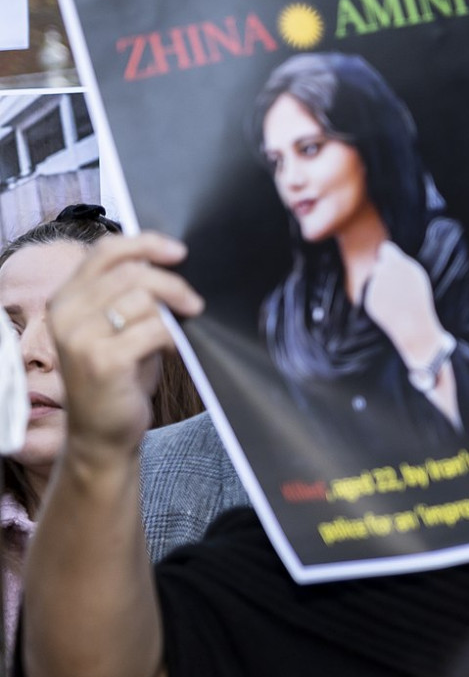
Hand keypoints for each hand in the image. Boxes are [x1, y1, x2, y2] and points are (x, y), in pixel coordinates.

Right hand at [47, 233, 202, 456]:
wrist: (102, 433)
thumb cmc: (119, 377)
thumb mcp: (120, 327)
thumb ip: (132, 294)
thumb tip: (170, 262)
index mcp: (67, 298)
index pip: (105, 251)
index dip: (145, 243)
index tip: (179, 252)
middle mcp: (66, 314)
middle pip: (132, 272)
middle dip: (173, 283)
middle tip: (194, 303)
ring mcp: (80, 338)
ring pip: (143, 298)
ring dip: (173, 311)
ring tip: (179, 330)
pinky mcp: (102, 361)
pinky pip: (153, 329)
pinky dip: (172, 336)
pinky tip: (174, 348)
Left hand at [361, 241, 446, 368]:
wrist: (414, 326)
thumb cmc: (418, 300)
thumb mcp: (414, 277)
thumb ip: (398, 264)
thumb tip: (382, 251)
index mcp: (400, 264)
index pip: (386, 249)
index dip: (387, 255)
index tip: (388, 260)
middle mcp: (386, 272)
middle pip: (378, 267)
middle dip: (384, 275)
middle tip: (397, 288)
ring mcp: (377, 286)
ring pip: (374, 281)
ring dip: (381, 288)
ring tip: (397, 300)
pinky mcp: (370, 299)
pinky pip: (371, 295)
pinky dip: (379, 300)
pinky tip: (390, 308)